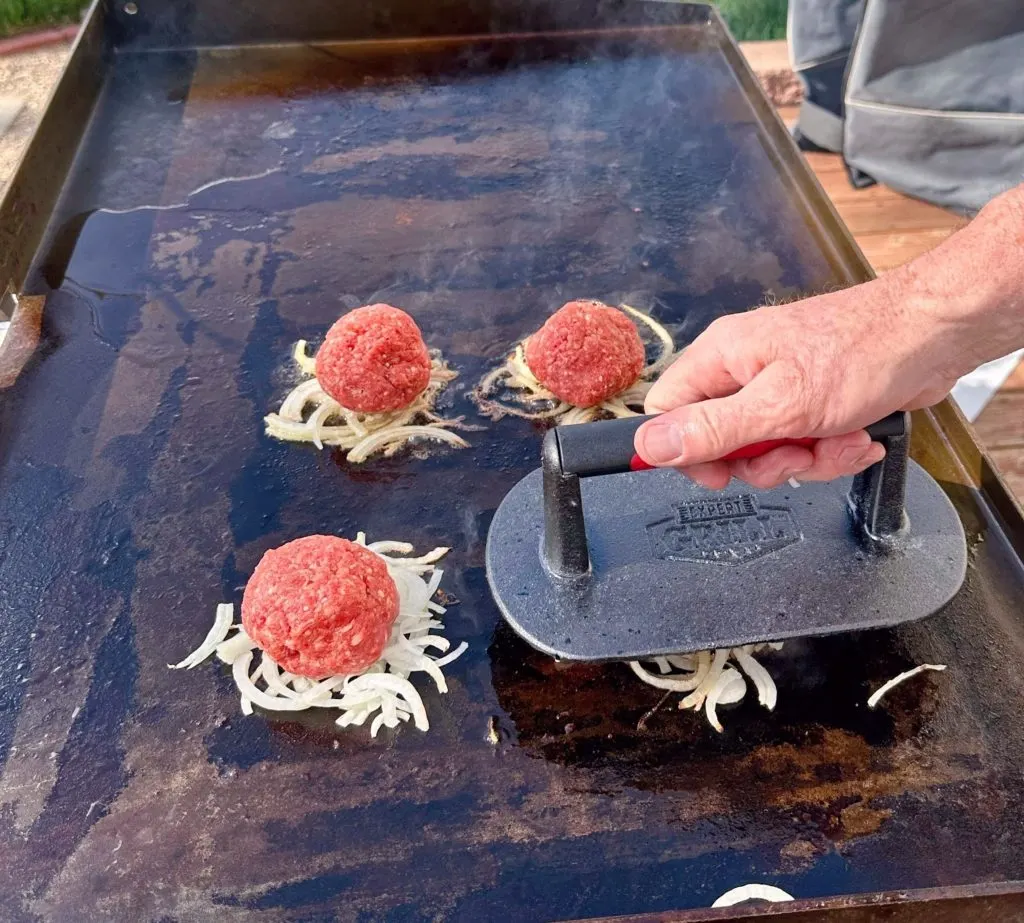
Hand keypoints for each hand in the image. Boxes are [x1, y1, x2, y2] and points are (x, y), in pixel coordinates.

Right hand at [634, 272, 961, 488]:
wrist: (935, 336)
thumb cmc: (863, 353)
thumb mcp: (779, 405)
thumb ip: (711, 429)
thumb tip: (648, 446)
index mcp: (721, 357)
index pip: (668, 412)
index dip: (689, 451)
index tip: (723, 471)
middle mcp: (743, 369)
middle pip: (719, 440)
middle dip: (764, 461)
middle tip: (795, 452)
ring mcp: (779, 385)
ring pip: (766, 450)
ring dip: (807, 459)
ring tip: (838, 438)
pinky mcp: (812, 400)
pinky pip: (802, 444)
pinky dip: (830, 450)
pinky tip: (856, 436)